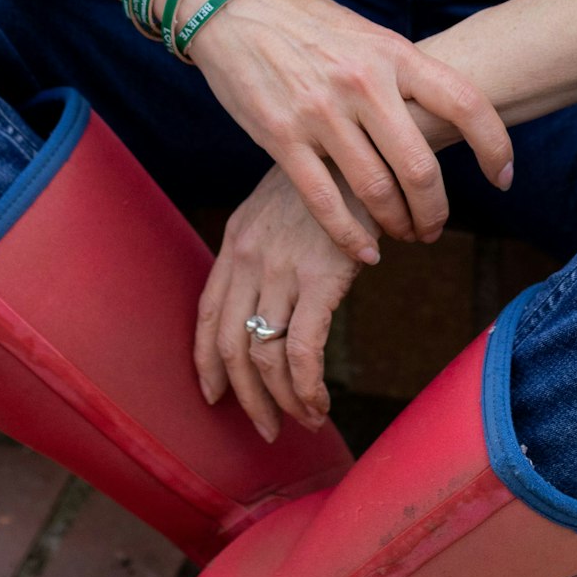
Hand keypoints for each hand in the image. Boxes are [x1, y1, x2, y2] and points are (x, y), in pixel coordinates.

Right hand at [185, 0, 510, 262]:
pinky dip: (351, 236)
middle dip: (436, 210)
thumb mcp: (366, 35)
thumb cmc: (306, 22)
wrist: (232, 6)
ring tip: (404, 235)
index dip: (494, 145)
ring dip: (398, 225)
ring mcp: (320, 112)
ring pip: (376, 191)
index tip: (503, 177)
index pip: (464, 101)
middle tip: (436, 227)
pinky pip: (325, 202)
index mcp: (392, 53)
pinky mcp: (281, 137)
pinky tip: (366, 251)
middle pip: (420, 167)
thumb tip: (442, 116)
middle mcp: (362, 83)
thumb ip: (400, 75)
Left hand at [194, 165, 370, 437]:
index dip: (206, 362)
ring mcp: (281, 268)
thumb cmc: (335, 179)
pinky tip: (319, 404)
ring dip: (280, 401)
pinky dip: (306, 388)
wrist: (370, 149)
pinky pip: (301, 351)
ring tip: (302, 421)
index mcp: (236, 240)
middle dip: (245, 396)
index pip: (206, 313)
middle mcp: (248, 257)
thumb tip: (271, 294)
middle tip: (265, 428)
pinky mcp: (320, 278)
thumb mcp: (282, 205)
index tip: (213, 396)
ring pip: (263, 356)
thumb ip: (267, 246)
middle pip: (229, 344)